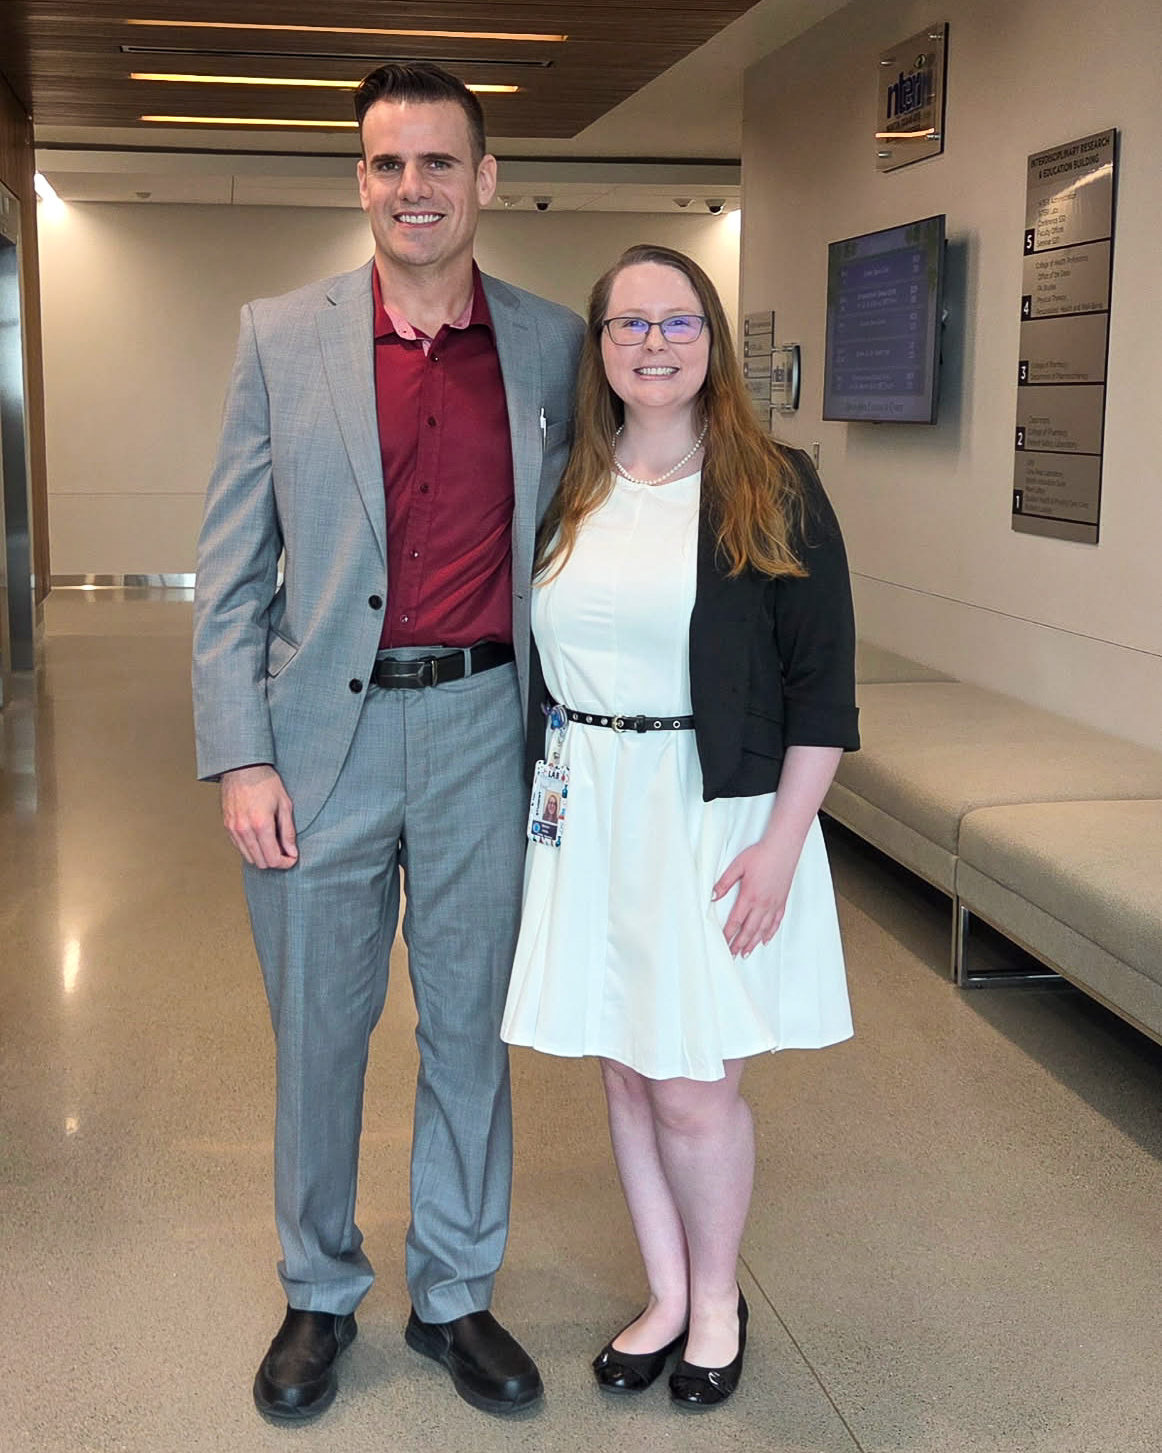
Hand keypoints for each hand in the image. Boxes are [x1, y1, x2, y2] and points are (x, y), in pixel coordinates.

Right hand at [221, 765, 297, 868]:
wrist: (242, 767)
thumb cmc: (266, 782)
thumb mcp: (284, 804)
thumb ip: (288, 831)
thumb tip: (292, 852)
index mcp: (261, 825)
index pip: (273, 859)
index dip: (285, 863)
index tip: (292, 857)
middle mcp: (244, 830)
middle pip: (261, 862)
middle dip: (275, 861)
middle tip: (285, 851)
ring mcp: (233, 829)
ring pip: (249, 858)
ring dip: (263, 856)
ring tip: (273, 844)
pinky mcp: (227, 826)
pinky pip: (239, 847)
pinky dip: (251, 849)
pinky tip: (260, 839)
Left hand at [712, 836, 798, 957]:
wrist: (783, 847)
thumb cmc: (761, 854)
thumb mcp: (737, 866)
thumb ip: (724, 883)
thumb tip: (712, 896)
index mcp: (749, 896)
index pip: (736, 921)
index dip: (728, 934)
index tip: (722, 943)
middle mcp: (762, 904)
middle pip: (749, 930)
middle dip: (739, 944)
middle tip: (732, 955)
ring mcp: (774, 904)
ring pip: (762, 929)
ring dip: (753, 943)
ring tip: (746, 953)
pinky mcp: (782, 900)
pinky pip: (776, 921)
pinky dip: (770, 933)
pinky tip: (765, 939)